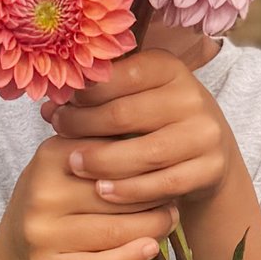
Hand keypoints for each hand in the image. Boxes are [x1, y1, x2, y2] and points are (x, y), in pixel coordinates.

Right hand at [5, 140, 172, 259]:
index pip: (110, 155)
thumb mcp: (73, 161)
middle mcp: (42, 192)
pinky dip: (130, 257)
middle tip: (176, 195)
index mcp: (51, 154)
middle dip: (154, 196)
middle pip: (116, 194)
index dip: (145, 161)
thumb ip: (106, 143)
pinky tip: (151, 248)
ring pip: (114, 231)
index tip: (169, 163)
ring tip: (170, 219)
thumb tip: (158, 126)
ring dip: (152, 227)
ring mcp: (42, 231)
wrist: (22, 246)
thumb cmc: (63, 195)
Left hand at [50, 49, 233, 213]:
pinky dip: (130, 190)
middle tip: (59, 137)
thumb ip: (98, 99)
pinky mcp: (211, 168)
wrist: (209, 152)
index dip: (84, 93)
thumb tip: (49, 107)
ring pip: (145, 153)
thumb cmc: (156, 121)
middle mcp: (191, 96)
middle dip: (85, 127)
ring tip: (76, 165)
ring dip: (103, 162)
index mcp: (169, 67)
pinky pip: (163, 183)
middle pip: (126, 114)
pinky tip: (104, 191)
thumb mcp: (135, 98)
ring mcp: (205, 133)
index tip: (59, 107)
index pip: (120, 76)